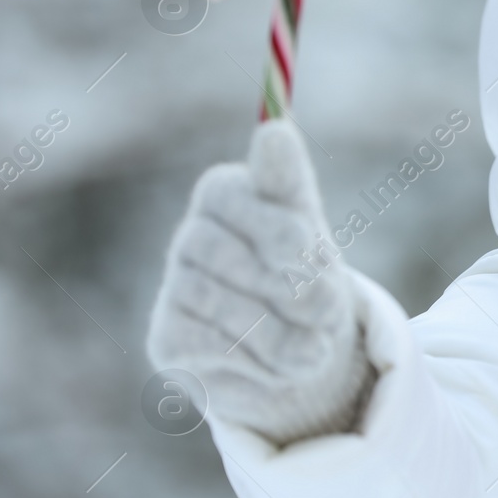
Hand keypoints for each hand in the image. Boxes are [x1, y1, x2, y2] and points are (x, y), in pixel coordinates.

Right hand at [145, 119, 376, 446]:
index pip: (227, 193)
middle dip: (291, 288)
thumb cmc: (308, 279)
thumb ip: (290, 185)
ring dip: (282, 334)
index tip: (305, 246)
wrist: (304, 356)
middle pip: (226, 254)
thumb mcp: (314, 233)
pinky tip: (278, 367)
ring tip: (315, 350)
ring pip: (222, 305)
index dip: (270, 225)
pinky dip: (258, 362)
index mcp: (225, 194)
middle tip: (330, 310)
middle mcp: (192, 235)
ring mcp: (174, 287)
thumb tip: (274, 129)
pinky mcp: (166, 340)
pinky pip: (211, 347)